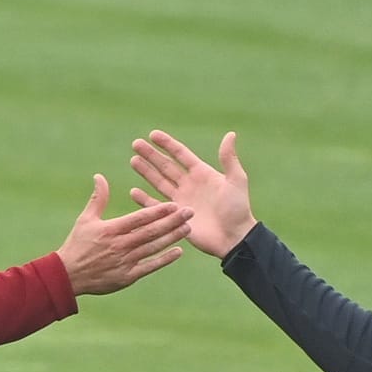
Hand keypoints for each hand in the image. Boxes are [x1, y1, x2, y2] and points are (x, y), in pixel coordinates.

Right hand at [56, 174, 191, 295]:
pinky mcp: (128, 276)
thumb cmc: (77, 245)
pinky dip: (164, 260)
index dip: (158, 211)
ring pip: (153, 248)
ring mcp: (125, 262)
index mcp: (111, 230)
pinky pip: (149, 267)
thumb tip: (100, 176)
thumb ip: (97, 199)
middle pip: (151, 232)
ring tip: (187, 228)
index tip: (174, 204)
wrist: (68, 276)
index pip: (139, 218)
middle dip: (172, 221)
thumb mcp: (85, 220)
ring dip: (172, 238)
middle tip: (190, 212)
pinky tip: (178, 252)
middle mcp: (120, 245)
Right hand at [129, 129, 255, 256]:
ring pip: (159, 182)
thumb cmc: (238, 209)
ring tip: (133, 160)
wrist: (234, 237)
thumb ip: (229, 158)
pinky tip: (134, 191)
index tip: (153, 135)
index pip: (181, 154)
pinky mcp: (176, 217)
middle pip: (166, 166)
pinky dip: (145, 200)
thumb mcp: (236, 180)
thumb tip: (230, 134)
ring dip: (146, 172)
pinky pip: (157, 206)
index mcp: (202, 173)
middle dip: (151, 155)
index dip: (167, 144)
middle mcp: (189, 185)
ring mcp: (181, 201)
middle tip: (136, 144)